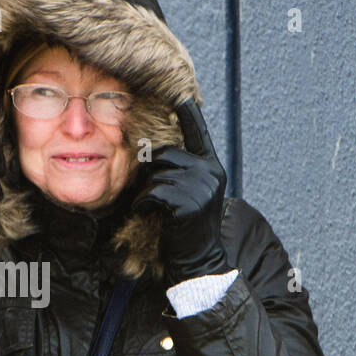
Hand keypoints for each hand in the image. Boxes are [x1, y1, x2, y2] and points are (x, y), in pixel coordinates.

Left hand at [131, 101, 230, 282]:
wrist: (199, 261)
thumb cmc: (187, 228)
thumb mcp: (190, 194)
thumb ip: (182, 172)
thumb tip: (156, 153)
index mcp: (212, 167)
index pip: (199, 132)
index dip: (188, 114)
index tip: (181, 94)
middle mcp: (210, 172)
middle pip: (165, 154)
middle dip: (151, 173)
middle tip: (150, 195)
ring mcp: (201, 186)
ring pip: (156, 175)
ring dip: (147, 192)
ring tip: (154, 210)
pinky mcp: (188, 202)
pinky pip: (153, 193)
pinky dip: (143, 204)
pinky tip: (148, 215)